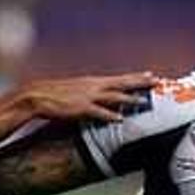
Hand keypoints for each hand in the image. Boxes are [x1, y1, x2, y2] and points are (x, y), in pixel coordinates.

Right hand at [18, 73, 156, 124]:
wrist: (38, 95)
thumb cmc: (56, 94)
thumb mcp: (76, 90)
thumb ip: (90, 93)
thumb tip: (101, 98)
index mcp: (93, 81)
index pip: (120, 78)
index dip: (136, 77)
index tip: (151, 75)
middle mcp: (93, 86)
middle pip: (122, 83)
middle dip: (140, 82)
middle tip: (157, 82)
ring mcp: (88, 96)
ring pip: (114, 97)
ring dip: (129, 99)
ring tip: (144, 102)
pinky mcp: (80, 108)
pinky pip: (98, 112)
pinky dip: (110, 115)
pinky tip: (120, 119)